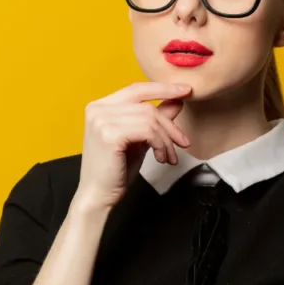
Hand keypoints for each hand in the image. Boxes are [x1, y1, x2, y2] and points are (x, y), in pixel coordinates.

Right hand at [72, 82, 191, 212]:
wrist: (97, 196)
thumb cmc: (115, 170)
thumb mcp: (139, 139)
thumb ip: (155, 119)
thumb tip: (177, 100)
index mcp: (100, 106)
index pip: (136, 89)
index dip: (163, 88)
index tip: (186, 91)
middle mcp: (97, 109)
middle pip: (146, 105)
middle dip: (169, 124)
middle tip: (183, 142)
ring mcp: (101, 120)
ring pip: (150, 118)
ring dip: (166, 139)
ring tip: (168, 156)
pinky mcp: (109, 134)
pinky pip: (148, 131)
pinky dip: (160, 144)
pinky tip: (161, 158)